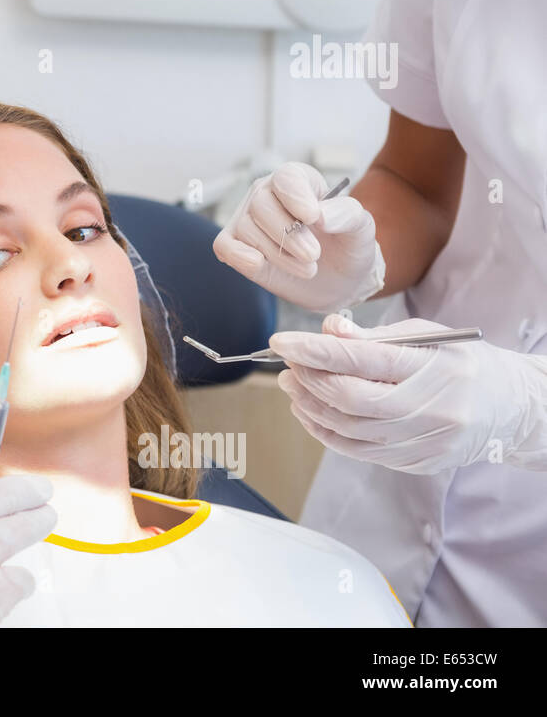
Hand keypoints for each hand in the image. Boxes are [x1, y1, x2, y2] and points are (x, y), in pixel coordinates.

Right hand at [213, 162, 384, 312]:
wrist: (338, 279)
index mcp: (297, 181)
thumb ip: (347, 214)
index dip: (296, 197)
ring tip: (307, 267)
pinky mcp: (236, 247)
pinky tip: (261, 264)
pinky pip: (225, 246)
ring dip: (279, 254)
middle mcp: (267, 195)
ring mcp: (247, 220)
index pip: (286, 178)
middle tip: (314, 255)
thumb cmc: (346, 245)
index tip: (311, 218)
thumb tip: (320, 214)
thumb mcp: (361, 227)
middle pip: (262, 204)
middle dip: (289, 234)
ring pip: (248, 230)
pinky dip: (239, 256)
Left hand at [271, 315, 546, 473]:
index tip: (280, 342)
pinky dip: (326, 431)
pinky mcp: (417, 462)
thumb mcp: (427, 335)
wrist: (512, 408)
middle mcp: (432, 409)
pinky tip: (311, 411)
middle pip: (350, 399)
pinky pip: (358, 450)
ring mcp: (425, 441)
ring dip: (310, 406)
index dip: (315, 352)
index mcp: (436, 367)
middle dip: (309, 380)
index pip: (363, 360)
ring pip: (348, 429)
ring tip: (292, 384)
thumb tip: (327, 331)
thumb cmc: (463, 363)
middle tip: (287, 363)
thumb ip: (374, 336)